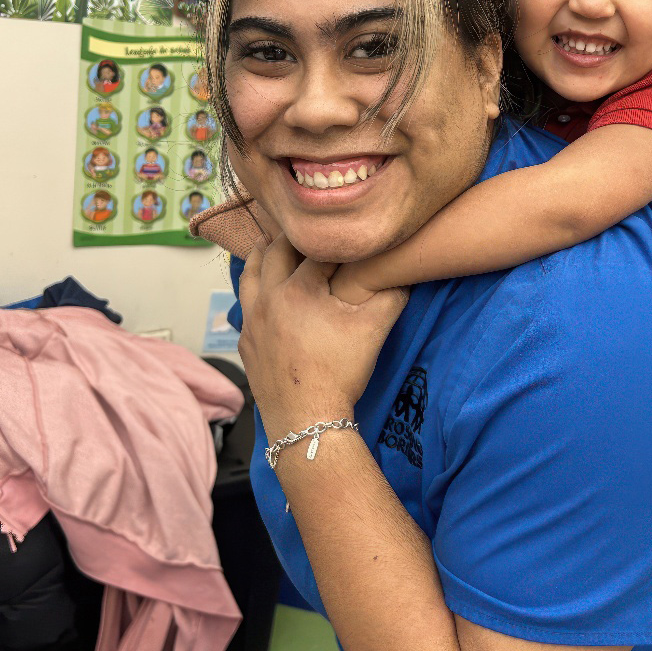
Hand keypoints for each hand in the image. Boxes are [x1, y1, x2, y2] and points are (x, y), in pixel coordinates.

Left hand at [238, 233, 407, 443]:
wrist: (307, 420)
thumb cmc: (340, 372)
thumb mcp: (375, 329)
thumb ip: (392, 294)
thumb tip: (405, 271)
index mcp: (296, 289)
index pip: (316, 250)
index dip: (334, 241)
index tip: (345, 235)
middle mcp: (267, 299)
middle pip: (274, 252)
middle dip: (293, 238)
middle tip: (309, 230)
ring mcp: (251, 322)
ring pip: (250, 275)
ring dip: (264, 257)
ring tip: (273, 245)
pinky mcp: (246, 343)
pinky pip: (246, 304)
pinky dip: (256, 288)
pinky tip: (268, 292)